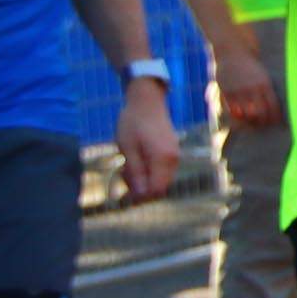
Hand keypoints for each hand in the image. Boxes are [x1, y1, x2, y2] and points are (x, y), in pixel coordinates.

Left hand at [115, 75, 180, 202]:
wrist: (147, 102)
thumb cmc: (133, 123)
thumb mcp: (128, 148)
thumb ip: (136, 172)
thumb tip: (140, 194)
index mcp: (162, 159)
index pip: (156, 190)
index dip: (140, 195)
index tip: (124, 188)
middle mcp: (173, 160)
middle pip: (160, 187)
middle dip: (140, 187)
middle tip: (122, 173)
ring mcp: (174, 156)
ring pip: (161, 179)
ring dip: (144, 179)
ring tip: (127, 166)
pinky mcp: (172, 152)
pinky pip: (162, 170)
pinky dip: (149, 171)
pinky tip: (136, 160)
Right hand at [211, 39, 282, 130]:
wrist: (232, 49)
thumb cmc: (249, 62)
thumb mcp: (262, 74)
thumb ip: (266, 89)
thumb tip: (274, 104)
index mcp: (265, 84)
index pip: (273, 107)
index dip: (275, 118)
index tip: (276, 123)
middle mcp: (253, 88)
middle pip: (261, 113)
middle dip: (263, 122)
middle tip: (263, 126)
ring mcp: (239, 90)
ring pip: (246, 114)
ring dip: (249, 121)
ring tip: (252, 125)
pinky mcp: (226, 91)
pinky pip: (231, 109)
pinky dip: (236, 117)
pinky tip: (238, 119)